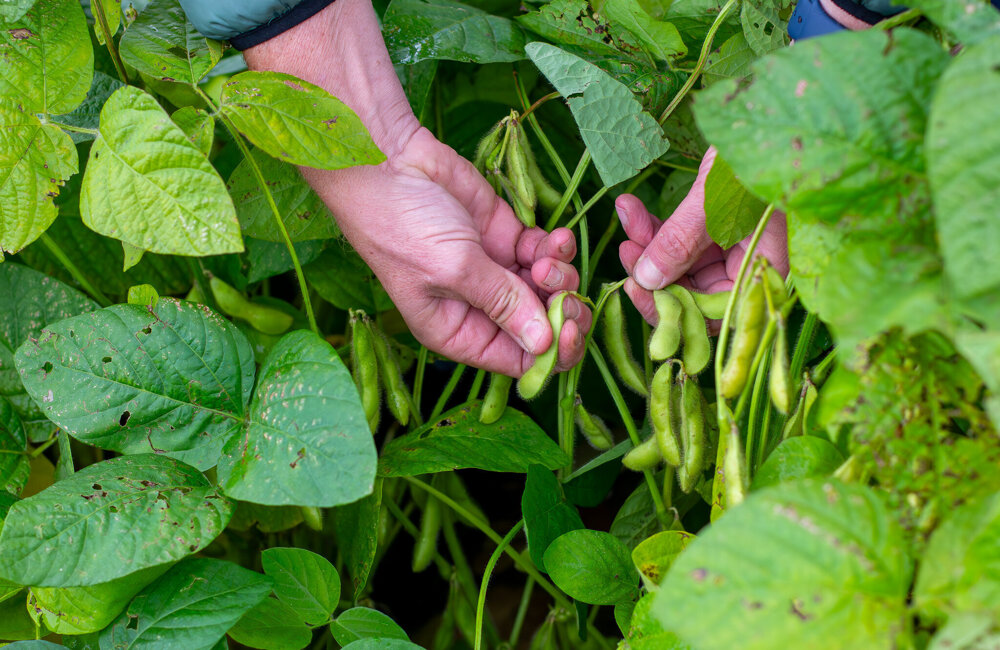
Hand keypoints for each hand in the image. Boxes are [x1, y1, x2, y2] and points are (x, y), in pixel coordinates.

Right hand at [302, 128, 590, 376]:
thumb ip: (504, 303)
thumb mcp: (454, 269)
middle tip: (567, 292)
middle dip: (562, 311)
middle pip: (540, 327)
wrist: (386, 162)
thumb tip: (544, 345)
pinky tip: (555, 237)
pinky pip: (545, 252)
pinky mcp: (506, 235)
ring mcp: (495, 270)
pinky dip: (557, 248)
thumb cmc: (402, 224)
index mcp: (458, 331)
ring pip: (548, 289)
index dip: (550, 352)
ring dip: (560, 275)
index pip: (517, 361)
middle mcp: (480, 307)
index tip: (567, 326)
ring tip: (547, 254)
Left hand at [616, 147, 788, 324]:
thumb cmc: (757, 155)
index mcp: (764, 272)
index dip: (671, 308)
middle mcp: (750, 267)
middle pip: (692, 290)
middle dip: (654, 270)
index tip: (636, 288)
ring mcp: (735, 247)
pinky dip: (657, 224)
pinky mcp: (720, 226)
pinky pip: (682, 238)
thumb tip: (647, 280)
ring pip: (681, 263)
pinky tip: (632, 205)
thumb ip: (681, 242)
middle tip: (626, 250)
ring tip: (627, 213)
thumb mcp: (713, 202)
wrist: (773, 112)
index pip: (713, 314)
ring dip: (649, 241)